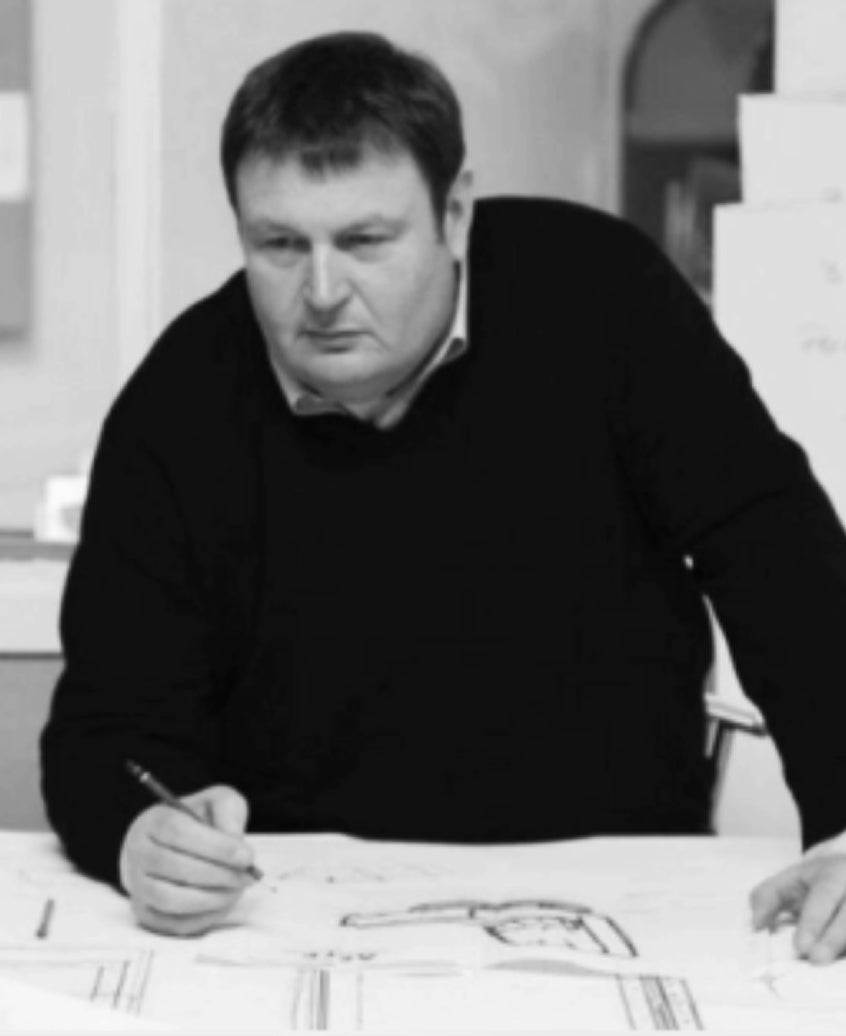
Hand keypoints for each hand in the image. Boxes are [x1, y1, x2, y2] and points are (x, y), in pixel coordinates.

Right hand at [119, 784, 256, 935]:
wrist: (177, 845)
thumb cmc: (199, 821)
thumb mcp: (217, 802)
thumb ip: (227, 811)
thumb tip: (235, 841)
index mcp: (153, 821)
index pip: (178, 832)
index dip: (215, 846)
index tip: (246, 856)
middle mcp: (138, 853)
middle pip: (174, 867)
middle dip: (218, 874)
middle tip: (246, 876)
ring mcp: (138, 885)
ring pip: (170, 899)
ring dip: (211, 898)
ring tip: (236, 890)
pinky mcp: (145, 912)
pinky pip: (173, 923)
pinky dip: (203, 917)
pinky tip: (223, 902)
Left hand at [750, 851, 845, 963]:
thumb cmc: (819, 883)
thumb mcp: (791, 880)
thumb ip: (768, 896)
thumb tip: (757, 924)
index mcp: (836, 873)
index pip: (825, 896)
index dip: (814, 922)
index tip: (801, 947)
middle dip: (833, 939)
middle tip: (815, 960)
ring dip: (844, 949)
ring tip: (829, 969)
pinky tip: (840, 968)